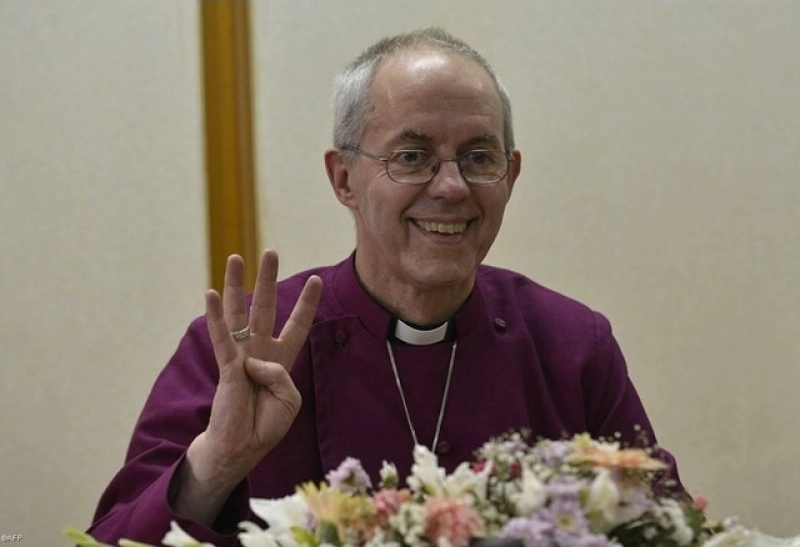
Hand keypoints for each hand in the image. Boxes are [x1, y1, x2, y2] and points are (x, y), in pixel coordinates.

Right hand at [173, 249, 321, 522]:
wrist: (240, 447)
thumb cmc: (265, 425)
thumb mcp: (289, 401)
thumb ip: (282, 376)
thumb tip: (256, 360)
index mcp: (282, 360)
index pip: (297, 324)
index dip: (306, 303)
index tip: (317, 278)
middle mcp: (261, 351)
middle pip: (267, 307)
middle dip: (268, 279)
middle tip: (271, 251)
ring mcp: (242, 355)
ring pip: (240, 313)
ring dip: (237, 285)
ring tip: (235, 257)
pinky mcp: (227, 367)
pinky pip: (222, 337)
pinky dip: (217, 316)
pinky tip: (212, 292)